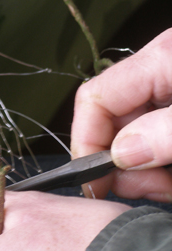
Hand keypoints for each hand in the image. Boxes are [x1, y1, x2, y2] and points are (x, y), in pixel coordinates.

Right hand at [71, 29, 171, 199]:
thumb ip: (165, 133)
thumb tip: (121, 155)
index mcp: (161, 59)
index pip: (95, 98)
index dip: (87, 143)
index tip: (96, 184)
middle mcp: (160, 70)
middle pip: (112, 119)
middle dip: (119, 162)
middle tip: (147, 192)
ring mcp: (171, 88)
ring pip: (134, 133)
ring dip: (142, 169)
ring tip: (165, 189)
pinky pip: (156, 135)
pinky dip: (159, 164)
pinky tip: (168, 179)